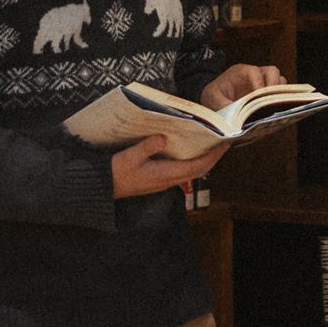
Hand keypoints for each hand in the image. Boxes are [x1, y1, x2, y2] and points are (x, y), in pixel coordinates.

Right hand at [112, 134, 226, 197]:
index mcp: (164, 175)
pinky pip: (181, 171)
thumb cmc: (115, 173)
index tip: (224, 144)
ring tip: (210, 144)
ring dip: (203, 160)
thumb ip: (147, 147)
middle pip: (198, 170)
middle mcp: (168, 180)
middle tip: (223, 142)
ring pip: (191, 171)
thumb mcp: (129, 157)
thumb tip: (163, 137)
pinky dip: (191, 161)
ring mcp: (164, 181)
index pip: (196, 167)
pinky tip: (190, 150)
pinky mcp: (159, 179)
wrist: (103, 188)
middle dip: (212, 157)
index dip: (212, 156)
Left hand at [198, 62, 285, 111]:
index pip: (255, 71)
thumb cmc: (213, 96)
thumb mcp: (212, 98)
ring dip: (278, 95)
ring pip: (280, 83)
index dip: (258, 83)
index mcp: (241, 72)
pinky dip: (280, 103)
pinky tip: (273, 115)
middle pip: (272, 72)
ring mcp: (263, 84)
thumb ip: (222, 104)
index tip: (257, 97)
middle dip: (273, 87)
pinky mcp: (267, 96)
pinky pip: (280, 95)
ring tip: (273, 109)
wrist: (215, 103)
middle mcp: (255, 76)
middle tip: (270, 103)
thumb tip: (235, 118)